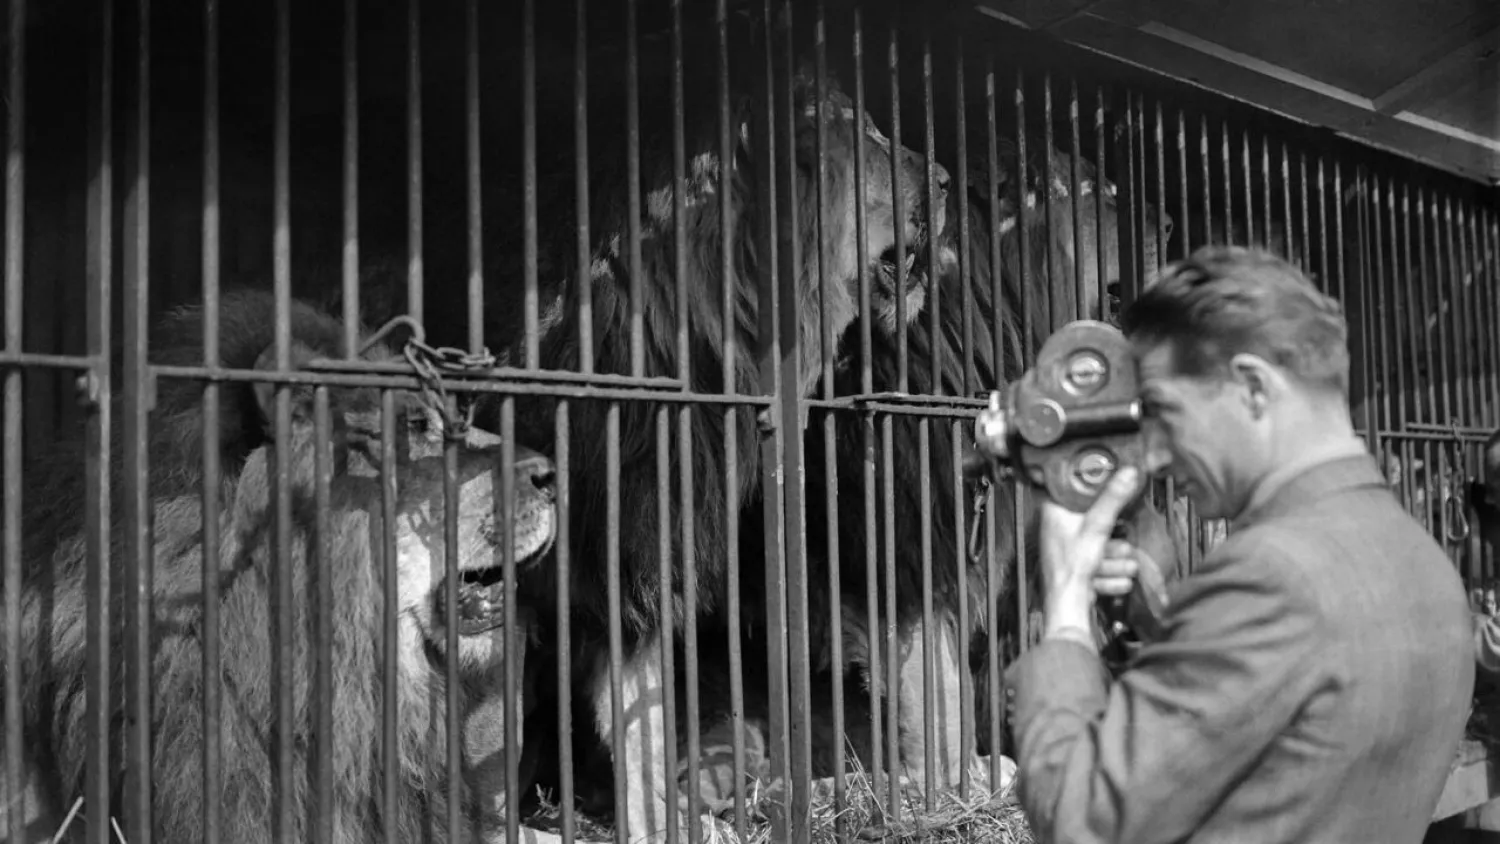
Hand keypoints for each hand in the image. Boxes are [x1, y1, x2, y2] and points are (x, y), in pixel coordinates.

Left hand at [1038, 467, 1143, 639]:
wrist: (1066, 605)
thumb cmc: (1070, 566)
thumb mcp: (1097, 526)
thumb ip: (1113, 499)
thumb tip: (1127, 473)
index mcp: (1054, 511)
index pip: (1075, 491)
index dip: (1097, 491)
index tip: (1114, 488)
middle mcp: (1057, 529)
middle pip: (1093, 523)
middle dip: (1113, 537)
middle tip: (1125, 540)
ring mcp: (1066, 550)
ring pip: (1097, 548)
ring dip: (1115, 560)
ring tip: (1129, 564)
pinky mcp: (1074, 569)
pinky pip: (1095, 567)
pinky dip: (1109, 574)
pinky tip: (1122, 581)